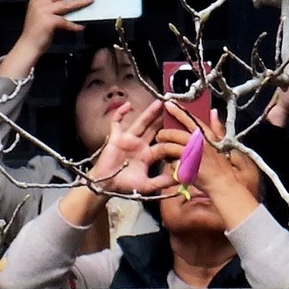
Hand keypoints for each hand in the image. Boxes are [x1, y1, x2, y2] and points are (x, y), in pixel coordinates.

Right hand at [0, 0, 92, 80]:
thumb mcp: (38, 13)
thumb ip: (49, 6)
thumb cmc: (34, 31)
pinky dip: (75, 25)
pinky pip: (67, 21)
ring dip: (81, 1)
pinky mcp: (50, 21)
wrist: (28, 46)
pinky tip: (81, 27)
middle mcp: (39, 2)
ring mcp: (44, 11)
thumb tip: (68, 2)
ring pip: (67, 3)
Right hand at [58, 97, 168, 226]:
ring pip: (140, 123)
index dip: (172, 141)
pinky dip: (120, 114)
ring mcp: (128, 140)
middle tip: (174, 108)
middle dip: (163, 119)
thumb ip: (162, 182)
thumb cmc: (124, 186)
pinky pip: (117, 123)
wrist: (105, 186)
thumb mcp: (146, 185)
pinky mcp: (116, 138)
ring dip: (149, 112)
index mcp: (148, 155)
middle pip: (154, 129)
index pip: (163, 144)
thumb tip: (179, 178)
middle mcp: (140, 145)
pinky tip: (128, 105)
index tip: (183, 134)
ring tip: (159, 102)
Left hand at [153, 103, 261, 231]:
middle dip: (165, 133)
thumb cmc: (221, 165)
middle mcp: (200, 143)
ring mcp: (192, 155)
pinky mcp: (186, 167)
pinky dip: (169, 163)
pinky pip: (172, 162)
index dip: (178, 111)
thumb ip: (216, 127)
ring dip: (163, 147)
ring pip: (170, 147)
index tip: (168, 103)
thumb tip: (214, 112)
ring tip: (160, 148)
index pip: (190, 119)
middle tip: (160, 134)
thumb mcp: (221, 143)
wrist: (222, 184)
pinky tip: (169, 164)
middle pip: (176, 133)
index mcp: (208, 135)